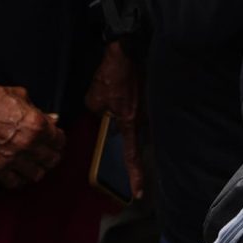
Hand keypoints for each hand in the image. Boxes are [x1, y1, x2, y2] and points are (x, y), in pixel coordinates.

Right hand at [0, 79, 62, 187]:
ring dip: (38, 169)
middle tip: (49, 154)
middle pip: (52, 160)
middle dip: (53, 156)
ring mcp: (12, 158)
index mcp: (37, 124)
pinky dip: (20, 179)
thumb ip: (39, 111)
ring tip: (36, 164)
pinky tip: (20, 173)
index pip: (59, 140)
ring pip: (37, 175)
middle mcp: (28, 144)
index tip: (56, 140)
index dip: (59, 140)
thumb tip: (53, 119)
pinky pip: (15, 183)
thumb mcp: (19, 96)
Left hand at [84, 41, 145, 201]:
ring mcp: (148, 107)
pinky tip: (124, 93)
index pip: (131, 155)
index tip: (138, 192)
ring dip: (128, 118)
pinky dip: (131, 105)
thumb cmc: (112, 75)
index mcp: (128, 122)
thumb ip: (97, 113)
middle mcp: (142, 118)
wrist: (128, 50)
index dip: (135, 175)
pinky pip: (139, 108)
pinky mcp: (149, 96)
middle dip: (128, 140)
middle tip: (123, 139)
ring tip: (118, 102)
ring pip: (137, 122)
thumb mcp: (93, 99)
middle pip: (136, 138)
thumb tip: (101, 114)